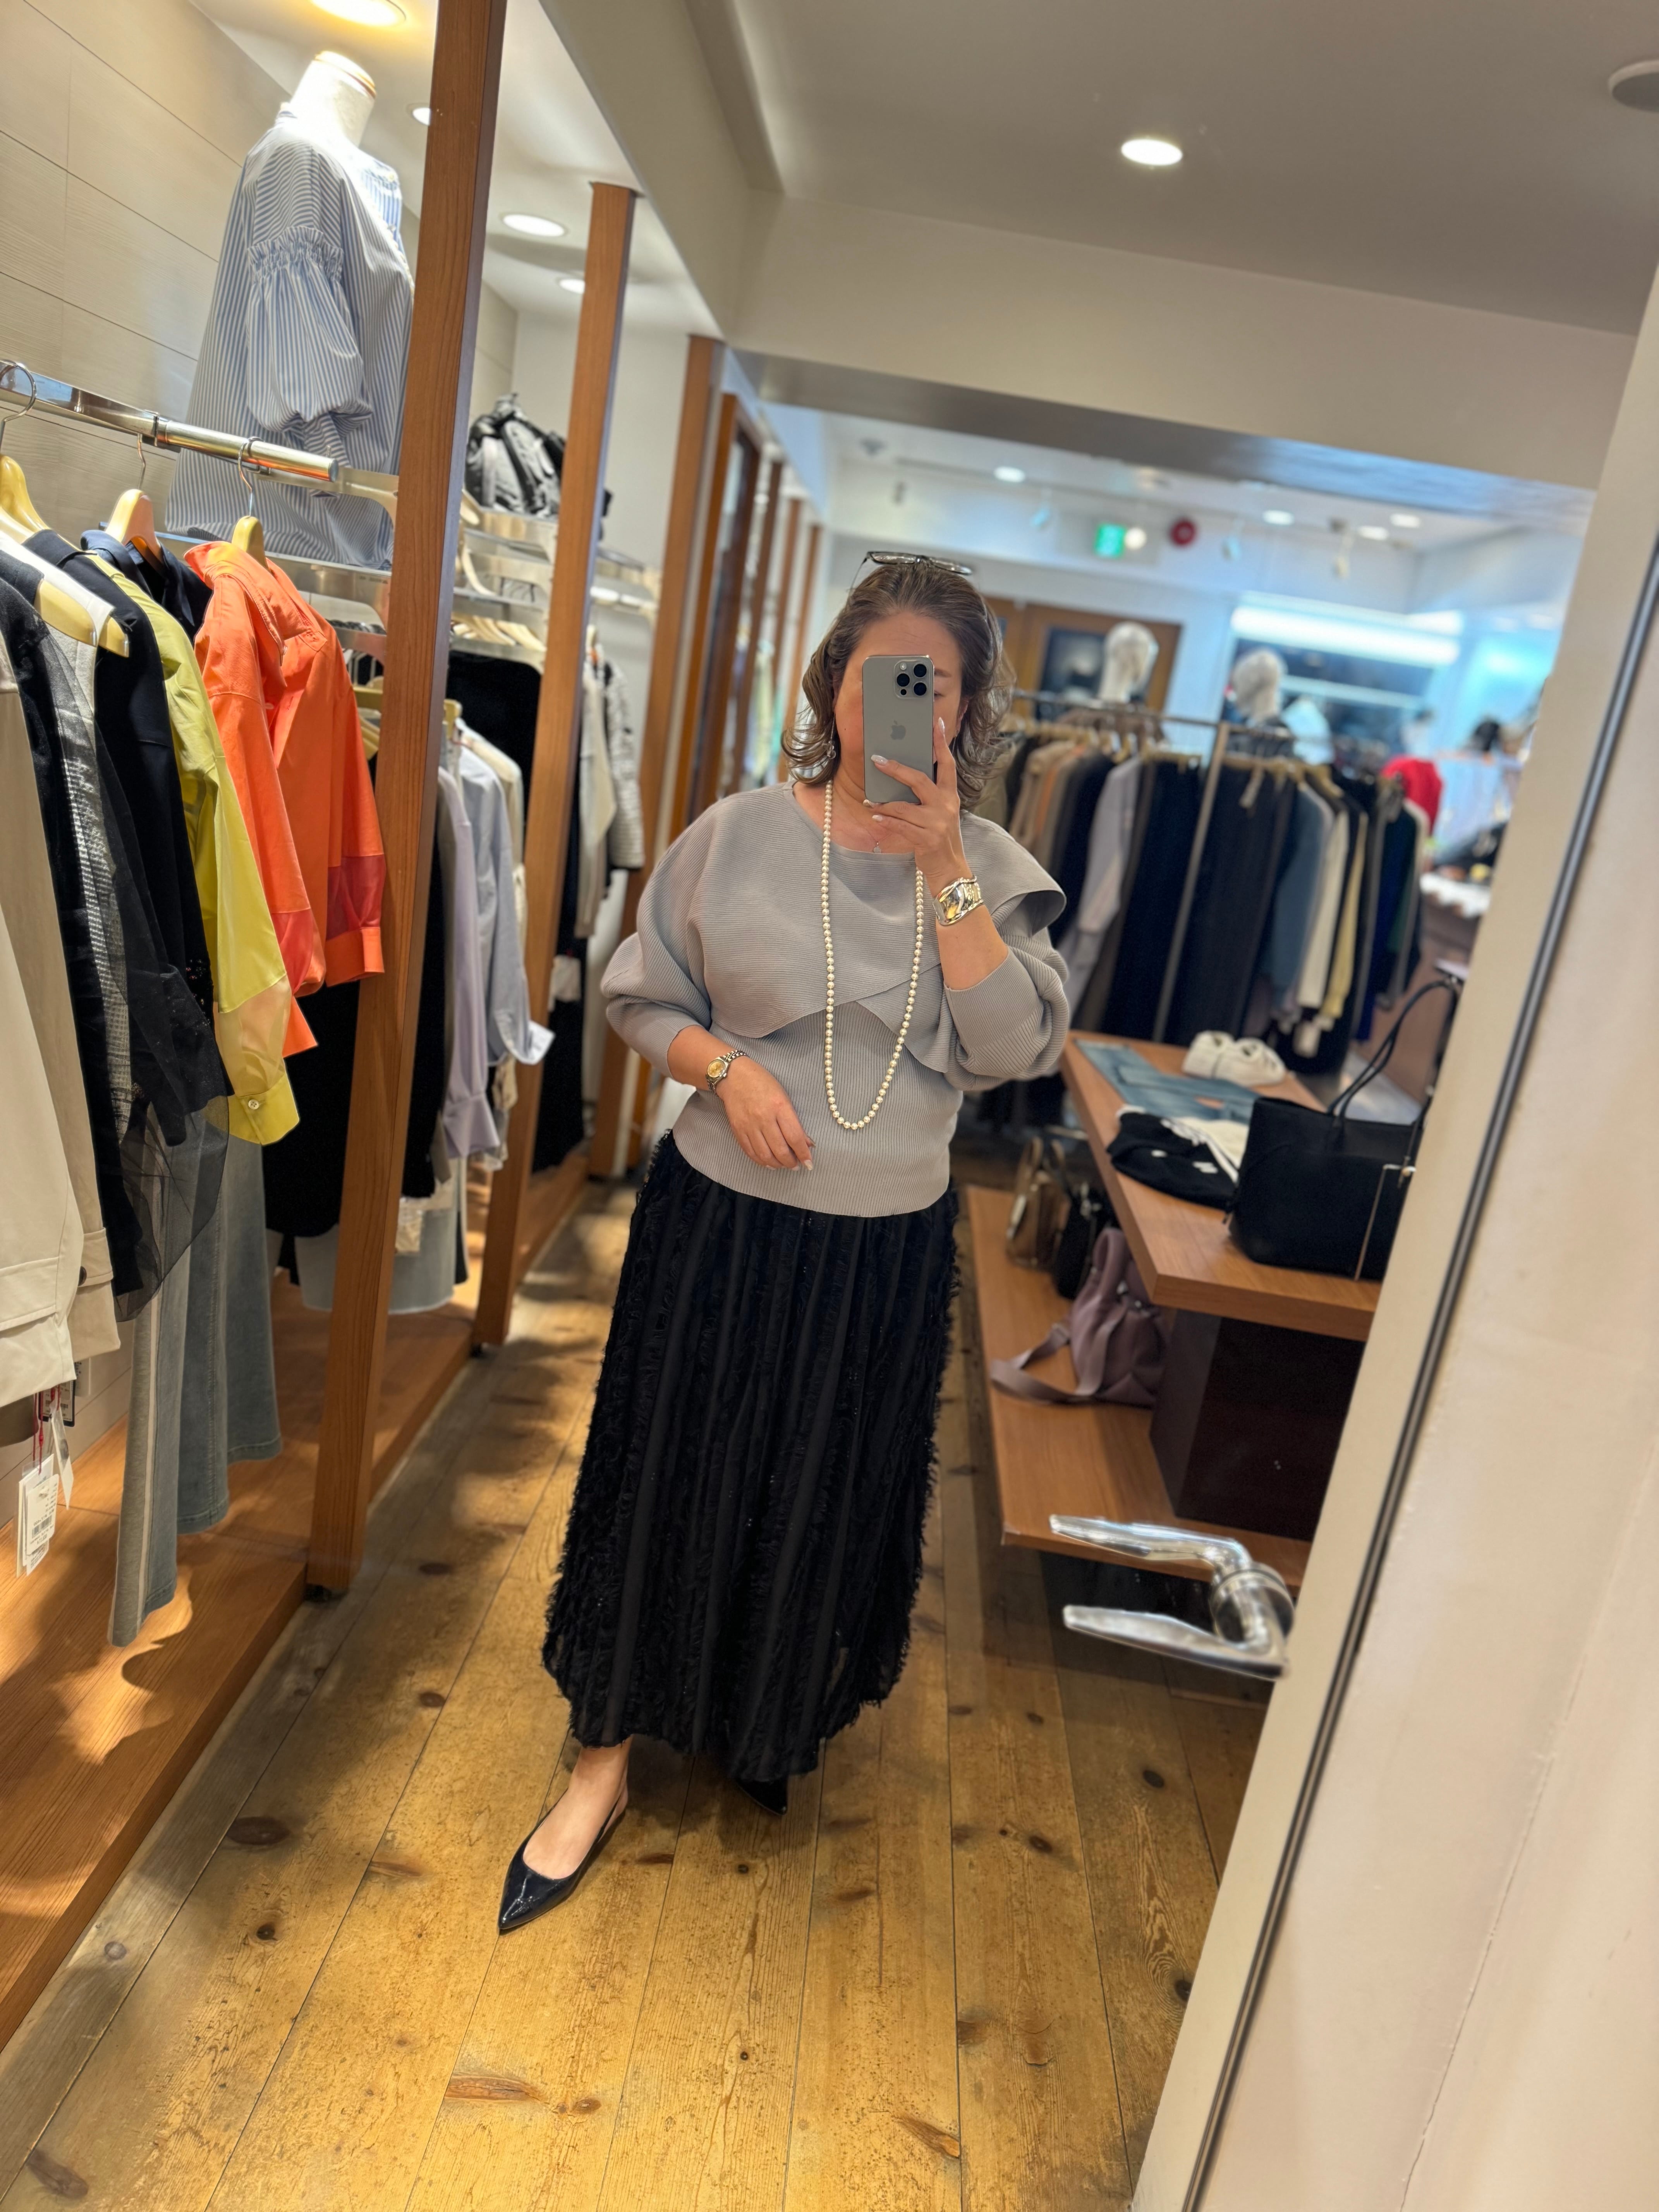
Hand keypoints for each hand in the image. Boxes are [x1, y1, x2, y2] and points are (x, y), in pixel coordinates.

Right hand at [717, 1055, 813, 1169]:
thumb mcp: (784, 1097)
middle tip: (796, 1165)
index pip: (795, 1137)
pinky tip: (769, 1162)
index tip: (809, 1163)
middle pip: (780, 1150)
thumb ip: (794, 1121)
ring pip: (765, 1155)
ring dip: (777, 1165)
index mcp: (779, 1107)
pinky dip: (761, 1161)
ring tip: (784, 1165)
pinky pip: (751, 1152)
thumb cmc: (763, 1083)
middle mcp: (764, 1118)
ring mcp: (749, 1125)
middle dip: (791, 1163)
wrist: (734, 1077)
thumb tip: (806, 1143)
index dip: (803, 1153)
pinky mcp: (738, 1130)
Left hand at [868, 718, 970, 893]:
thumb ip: (929, 794)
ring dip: (884, 804)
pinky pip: (900, 826)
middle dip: (896, 769)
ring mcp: (937, 823)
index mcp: (950, 795)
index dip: (941, 742)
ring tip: (869, 801)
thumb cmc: (939, 836)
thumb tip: (904, 775)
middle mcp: (946, 805)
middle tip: (877, 760)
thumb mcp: (940, 812)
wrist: (949, 867)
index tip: (936, 722)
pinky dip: (886, 820)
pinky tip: (875, 815)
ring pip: (904, 807)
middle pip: (919, 780)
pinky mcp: (927, 838)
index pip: (947, 763)